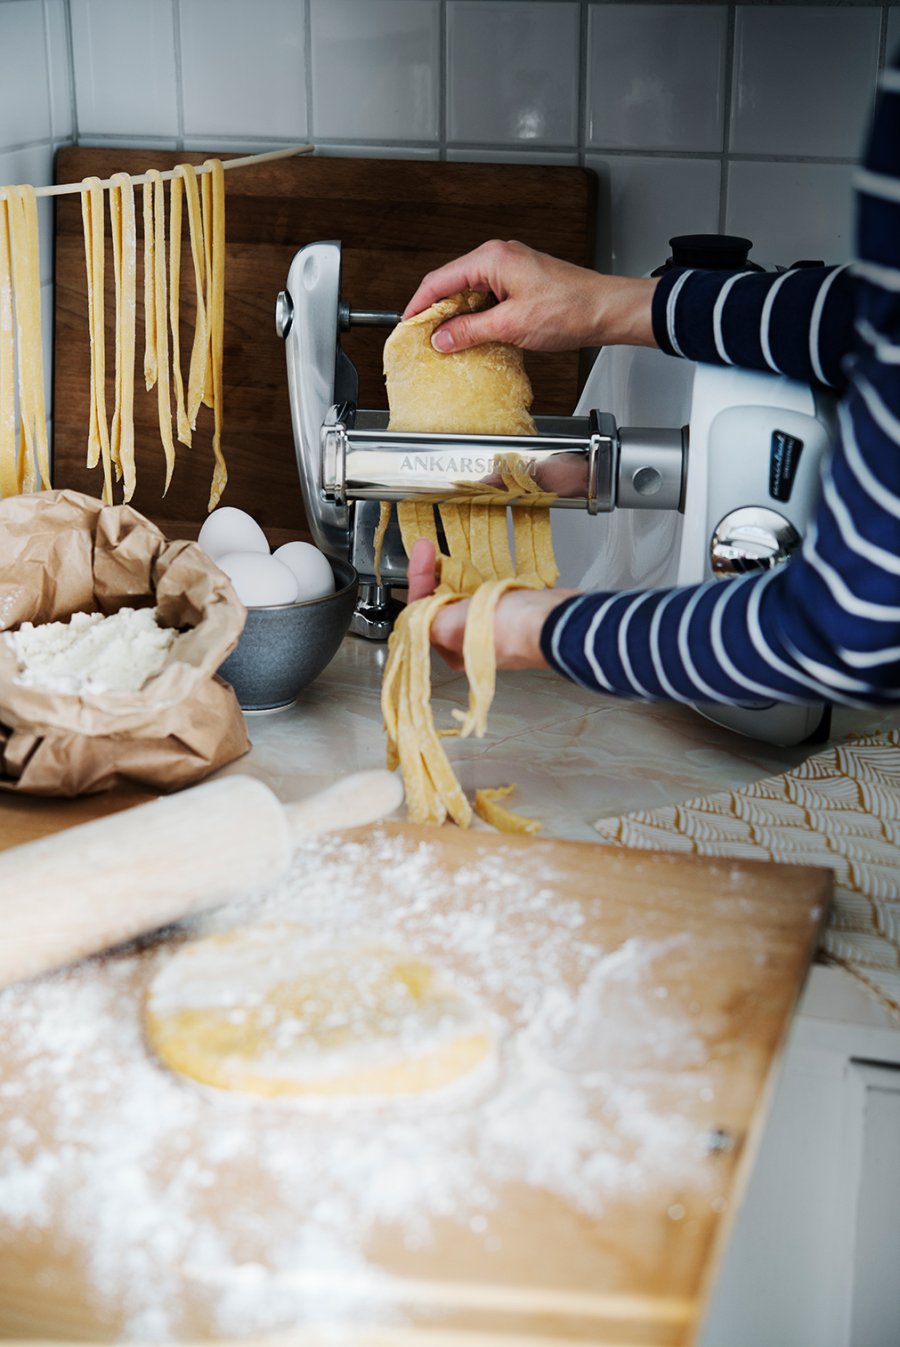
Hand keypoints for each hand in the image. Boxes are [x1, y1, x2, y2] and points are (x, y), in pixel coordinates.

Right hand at [402, 240, 657, 354]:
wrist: (606, 310)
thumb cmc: (570, 309)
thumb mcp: (511, 326)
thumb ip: (470, 331)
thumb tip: (442, 338)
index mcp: (492, 258)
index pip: (440, 279)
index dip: (419, 304)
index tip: (407, 325)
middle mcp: (499, 257)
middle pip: (452, 284)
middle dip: (436, 312)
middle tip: (424, 339)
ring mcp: (511, 269)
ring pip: (470, 292)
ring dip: (458, 316)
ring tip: (447, 342)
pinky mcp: (521, 283)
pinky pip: (488, 298)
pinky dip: (477, 316)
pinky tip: (474, 336)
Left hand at [406, 538, 577, 670]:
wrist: (558, 621)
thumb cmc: (512, 629)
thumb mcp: (453, 626)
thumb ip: (427, 620)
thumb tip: (415, 615)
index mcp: (454, 648)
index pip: (422, 613)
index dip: (418, 580)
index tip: (422, 552)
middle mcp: (471, 641)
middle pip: (443, 604)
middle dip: (437, 577)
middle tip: (435, 551)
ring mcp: (494, 626)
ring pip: (466, 596)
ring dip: (459, 574)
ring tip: (456, 555)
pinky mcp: (514, 612)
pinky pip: (489, 591)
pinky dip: (482, 576)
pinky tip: (483, 565)